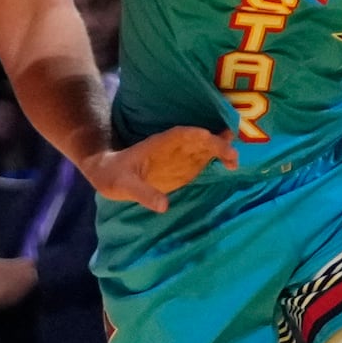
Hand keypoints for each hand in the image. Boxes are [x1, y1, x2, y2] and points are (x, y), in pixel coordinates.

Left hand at [80, 124, 237, 213]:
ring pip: (203, 147)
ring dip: (220, 150)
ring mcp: (179, 155)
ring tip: (234, 162)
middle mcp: (172, 147)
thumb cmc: (113, 176)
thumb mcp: (124, 186)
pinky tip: (229, 166)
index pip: (181, 135)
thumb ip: (143, 194)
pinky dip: (216, 159)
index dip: (197, 136)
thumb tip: (164, 206)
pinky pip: (202, 159)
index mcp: (158, 145)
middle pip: (198, 140)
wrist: (107, 173)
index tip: (212, 140)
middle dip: (216, 144)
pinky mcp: (182, 166)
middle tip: (232, 157)